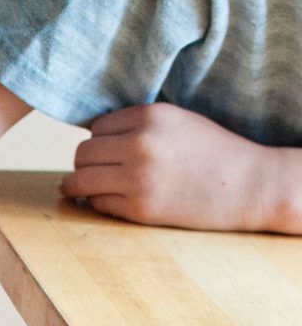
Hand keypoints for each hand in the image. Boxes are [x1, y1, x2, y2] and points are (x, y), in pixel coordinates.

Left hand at [60, 103, 285, 231]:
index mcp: (150, 116)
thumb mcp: (177, 122)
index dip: (98, 141)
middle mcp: (140, 144)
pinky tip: (106, 202)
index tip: (104, 151)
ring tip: (76, 189)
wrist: (249, 186)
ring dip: (76, 186)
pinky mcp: (139, 208)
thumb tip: (90, 135)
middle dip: (84, 163)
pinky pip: (97, 204)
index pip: (96, 128)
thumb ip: (138, 124)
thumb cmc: (212, 152)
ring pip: (80, 180)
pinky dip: (97, 204)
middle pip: (82, 153)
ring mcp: (138, 178)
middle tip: (90, 171)